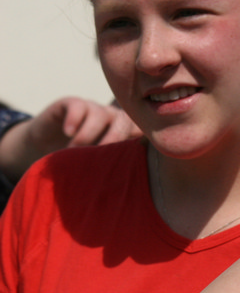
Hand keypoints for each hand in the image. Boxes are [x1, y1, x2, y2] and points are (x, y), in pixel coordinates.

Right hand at [0, 97, 141, 180]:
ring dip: (87, 135)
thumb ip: (116, 168)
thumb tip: (131, 189)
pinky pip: (78, 107)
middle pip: (124, 121)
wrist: (46, 144)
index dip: (139, 144)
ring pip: (100, 114)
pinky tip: (68, 132)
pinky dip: (74, 120)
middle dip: (112, 141)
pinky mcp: (72, 103)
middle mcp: (113, 117)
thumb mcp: (99, 165)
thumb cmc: (79, 161)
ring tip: (73, 152)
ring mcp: (94, 108)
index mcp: (127, 132)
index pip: (141, 133)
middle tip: (98, 160)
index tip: (131, 161)